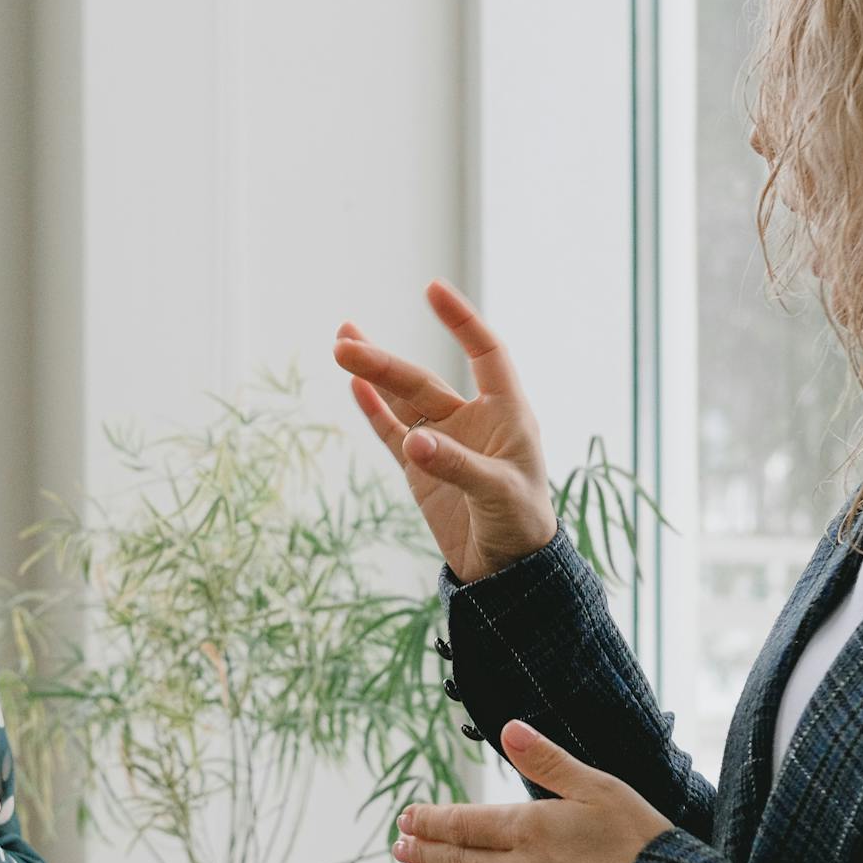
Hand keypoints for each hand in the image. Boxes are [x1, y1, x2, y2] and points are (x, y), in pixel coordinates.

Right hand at [333, 279, 555, 584]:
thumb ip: (458, 466)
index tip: (432, 290)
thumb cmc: (522, 526)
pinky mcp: (420, 470)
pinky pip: (392, 431)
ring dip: (374, 374)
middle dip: (385, 361)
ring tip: (341, 345)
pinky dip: (373, 409)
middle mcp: (472, 420)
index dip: (461, 321)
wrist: (507, 572)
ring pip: (402, 400)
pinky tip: (354, 384)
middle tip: (344, 342)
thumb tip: (414, 442)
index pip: (485, 352)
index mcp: (505, 413)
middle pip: (423, 380)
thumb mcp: (498, 494)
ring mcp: (442, 443)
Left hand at [392, 720, 675, 862]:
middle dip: (425, 851)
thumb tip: (508, 729)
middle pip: (459, 860)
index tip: (407, 817)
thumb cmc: (641, 842)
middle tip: (398, 846)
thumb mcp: (598, 787)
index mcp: (529, 830)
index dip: (431, 820)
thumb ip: (547, 760)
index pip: (464, 823)